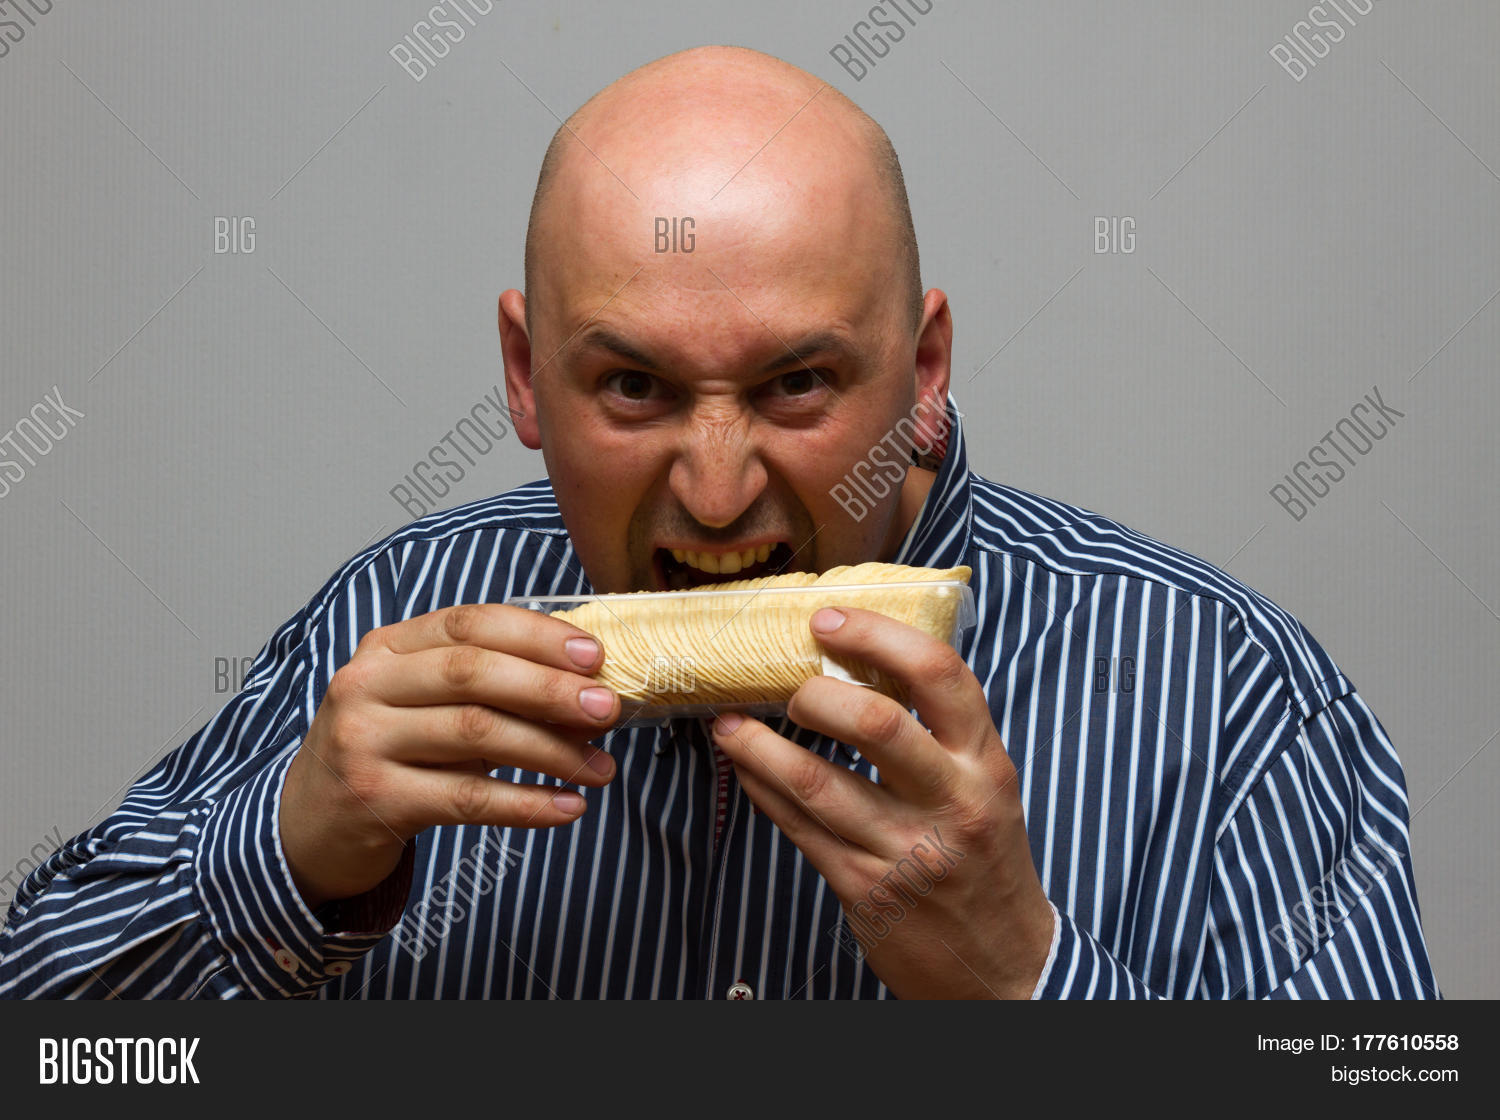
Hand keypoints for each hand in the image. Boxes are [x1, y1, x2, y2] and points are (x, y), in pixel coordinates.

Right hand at [280, 604, 619, 909]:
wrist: (308, 825)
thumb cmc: (388, 753)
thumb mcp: (422, 704)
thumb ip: (488, 687)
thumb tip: (586, 688)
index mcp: (388, 647)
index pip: (470, 623)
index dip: (537, 636)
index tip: (594, 657)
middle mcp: (368, 685)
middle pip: (473, 672)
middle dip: (551, 689)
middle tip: (608, 709)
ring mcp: (365, 741)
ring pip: (476, 733)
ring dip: (551, 751)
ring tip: (601, 768)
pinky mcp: (375, 799)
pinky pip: (466, 798)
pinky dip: (526, 803)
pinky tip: (568, 808)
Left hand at [712, 606, 1054, 998]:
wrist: (1005, 965)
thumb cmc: (985, 860)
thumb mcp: (987, 786)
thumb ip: (941, 733)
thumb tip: (865, 664)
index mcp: (986, 763)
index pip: (940, 675)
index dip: (877, 636)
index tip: (828, 620)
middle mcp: (953, 801)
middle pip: (877, 723)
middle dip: (814, 693)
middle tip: (786, 684)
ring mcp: (908, 850)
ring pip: (817, 782)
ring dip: (760, 746)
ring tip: (730, 724)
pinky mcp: (867, 889)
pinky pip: (800, 829)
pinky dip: (764, 791)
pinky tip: (748, 770)